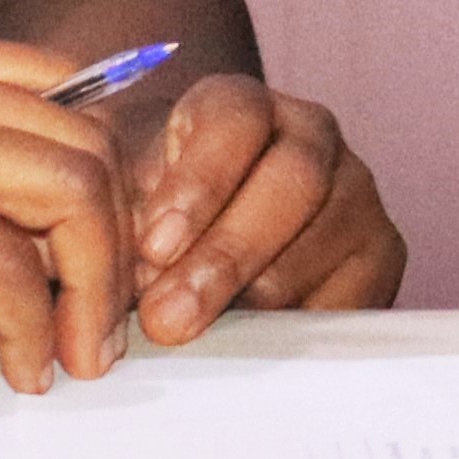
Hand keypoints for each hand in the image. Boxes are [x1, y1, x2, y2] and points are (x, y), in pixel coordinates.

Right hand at [0, 37, 126, 392]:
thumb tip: (50, 239)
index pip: (68, 87)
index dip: (108, 170)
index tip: (105, 252)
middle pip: (89, 141)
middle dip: (118, 238)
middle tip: (104, 321)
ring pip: (72, 192)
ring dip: (96, 285)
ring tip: (79, 353)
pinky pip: (11, 267)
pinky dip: (35, 327)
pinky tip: (22, 369)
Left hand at [105, 70, 409, 342]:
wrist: (206, 241)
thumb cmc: (151, 212)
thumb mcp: (116, 192)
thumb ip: (101, 210)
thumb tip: (79, 261)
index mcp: (243, 105)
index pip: (235, 119)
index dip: (199, 181)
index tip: (153, 245)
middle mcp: (311, 134)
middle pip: (291, 181)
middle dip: (225, 255)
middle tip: (166, 317)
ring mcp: (355, 192)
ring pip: (322, 245)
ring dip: (255, 301)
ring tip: (198, 343)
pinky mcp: (380, 254)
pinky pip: (352, 295)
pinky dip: (299, 332)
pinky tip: (250, 354)